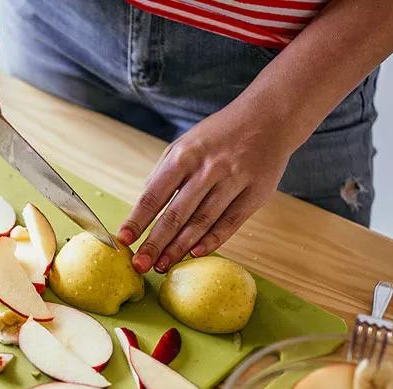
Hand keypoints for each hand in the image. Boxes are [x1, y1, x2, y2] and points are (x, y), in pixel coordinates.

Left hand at [118, 104, 292, 273]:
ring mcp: (233, 180)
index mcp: (184, 156)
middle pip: (175, 214)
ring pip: (202, 222)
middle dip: (155, 243)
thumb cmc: (219, 135)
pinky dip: (212, 240)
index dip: (137, 220)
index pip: (154, 194)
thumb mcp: (186, 143)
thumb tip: (144, 207)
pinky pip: (230, 222)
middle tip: (140, 265)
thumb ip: (164, 173)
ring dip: (180, 248)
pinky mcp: (256, 193)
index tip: (123, 239)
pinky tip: (195, 254)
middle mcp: (208, 168)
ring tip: (163, 266)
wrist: (270, 117)